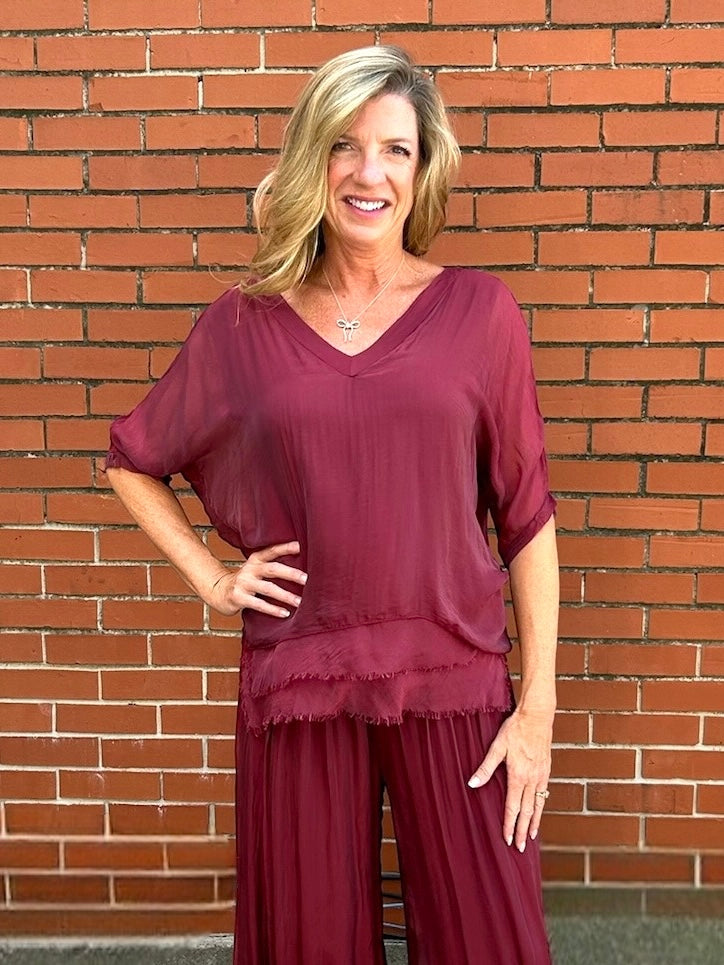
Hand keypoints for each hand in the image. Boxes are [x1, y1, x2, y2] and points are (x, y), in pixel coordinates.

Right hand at [207, 541, 306, 616]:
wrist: (218, 591)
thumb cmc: (244, 581)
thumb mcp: (255, 568)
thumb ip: (271, 566)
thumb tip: (299, 568)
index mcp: (255, 560)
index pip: (272, 551)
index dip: (285, 548)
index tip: (301, 546)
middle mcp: (250, 569)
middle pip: (273, 569)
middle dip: (290, 574)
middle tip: (306, 579)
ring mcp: (243, 583)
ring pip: (268, 588)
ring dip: (285, 595)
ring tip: (299, 601)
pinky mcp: (238, 598)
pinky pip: (259, 604)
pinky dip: (273, 609)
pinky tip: (285, 613)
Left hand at [467, 707, 552, 852]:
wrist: (537, 716)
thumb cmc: (515, 729)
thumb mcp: (497, 746)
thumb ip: (485, 767)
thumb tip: (472, 784)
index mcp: (518, 775)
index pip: (512, 807)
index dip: (509, 825)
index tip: (508, 839)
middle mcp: (531, 779)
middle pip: (527, 811)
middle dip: (522, 831)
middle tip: (520, 848)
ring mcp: (541, 775)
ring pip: (538, 805)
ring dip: (534, 823)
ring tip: (531, 837)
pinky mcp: (546, 770)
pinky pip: (544, 795)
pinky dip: (541, 808)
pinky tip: (539, 813)